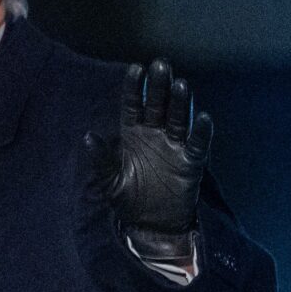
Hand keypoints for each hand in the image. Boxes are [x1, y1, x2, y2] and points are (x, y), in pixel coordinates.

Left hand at [108, 58, 213, 259]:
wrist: (152, 227)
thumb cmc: (129, 201)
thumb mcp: (110, 182)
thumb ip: (101, 159)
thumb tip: (88, 137)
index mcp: (132, 133)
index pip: (133, 104)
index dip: (134, 87)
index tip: (136, 69)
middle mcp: (155, 133)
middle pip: (157, 104)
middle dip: (159, 85)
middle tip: (161, 65)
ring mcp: (174, 145)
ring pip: (178, 117)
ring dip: (179, 101)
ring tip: (180, 84)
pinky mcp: (191, 161)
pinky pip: (198, 143)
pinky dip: (201, 131)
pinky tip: (202, 118)